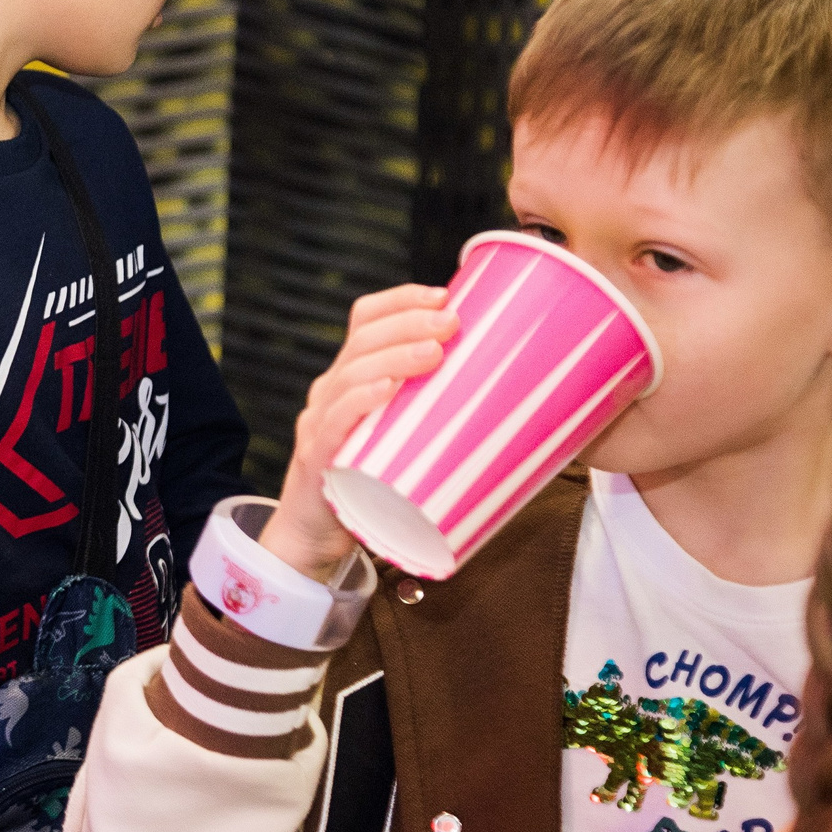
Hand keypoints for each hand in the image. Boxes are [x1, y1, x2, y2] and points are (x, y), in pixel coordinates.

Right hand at [262, 286, 457, 579]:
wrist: (314, 538)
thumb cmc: (370, 487)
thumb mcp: (400, 439)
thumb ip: (434, 416)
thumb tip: (517, 401)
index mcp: (349, 378)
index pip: (364, 320)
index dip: (400, 299)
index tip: (445, 293)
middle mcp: (329, 392)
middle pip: (362, 339)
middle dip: (409, 322)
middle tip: (453, 321)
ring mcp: (319, 423)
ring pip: (352, 374)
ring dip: (395, 356)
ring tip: (435, 352)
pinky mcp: (317, 458)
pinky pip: (334, 421)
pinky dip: (360, 401)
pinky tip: (387, 389)